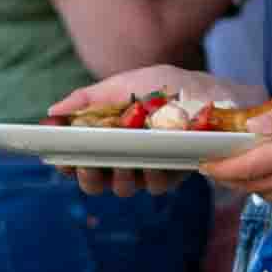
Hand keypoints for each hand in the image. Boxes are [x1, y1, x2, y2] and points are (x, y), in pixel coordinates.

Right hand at [45, 65, 246, 195]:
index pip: (77, 157)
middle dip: (87, 175)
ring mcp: (148, 169)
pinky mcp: (173, 176)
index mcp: (108, 136)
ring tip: (122, 160)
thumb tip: (53, 111)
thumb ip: (91, 98)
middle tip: (86, 164)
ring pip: (122, 188)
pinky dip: (151, 174)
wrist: (218, 94)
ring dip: (118, 176)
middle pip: (94, 182)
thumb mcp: (128, 84)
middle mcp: (124, 157)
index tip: (57, 157)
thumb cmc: (171, 87)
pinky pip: (155, 185)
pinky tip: (153, 162)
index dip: (63, 162)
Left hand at [202, 97, 271, 218]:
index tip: (204, 163)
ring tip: (248, 166)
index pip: (253, 165)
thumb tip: (250, 128)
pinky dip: (270, 191)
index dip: (223, 167)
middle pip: (253, 184)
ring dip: (249, 183)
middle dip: (229, 176)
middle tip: (216, 163)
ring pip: (264, 196)